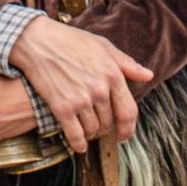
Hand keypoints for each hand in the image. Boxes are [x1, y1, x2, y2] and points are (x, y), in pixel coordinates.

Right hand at [6, 17, 151, 153]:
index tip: (124, 135)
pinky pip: (75, 135)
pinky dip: (78, 144)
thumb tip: (148, 75)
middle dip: (106, 129)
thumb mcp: (103, 46)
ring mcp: (81, 100)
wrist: (38, 42)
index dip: (128, 128)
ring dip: (92, 135)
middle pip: (109, 123)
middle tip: (99, 128)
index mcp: (113, 75)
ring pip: (93, 130)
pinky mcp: (62, 108)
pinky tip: (79, 145)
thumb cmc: (71, 41)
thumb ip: (127, 63)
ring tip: (87, 131)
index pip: (128, 111)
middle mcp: (99, 90)